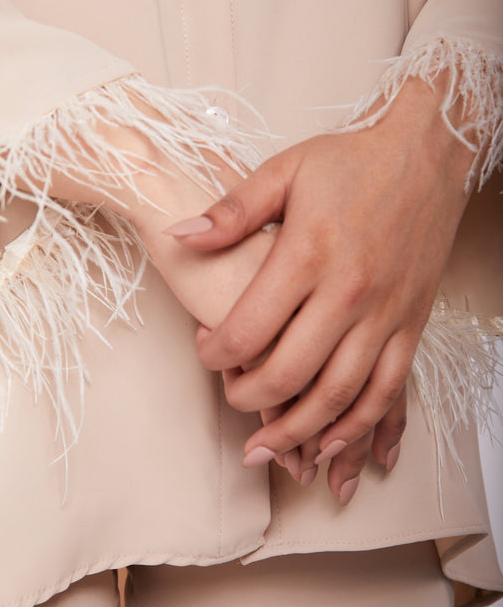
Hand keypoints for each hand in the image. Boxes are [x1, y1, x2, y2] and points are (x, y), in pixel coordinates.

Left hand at [167, 77, 475, 502]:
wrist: (426, 155)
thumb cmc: (350, 161)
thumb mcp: (284, 171)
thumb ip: (231, 211)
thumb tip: (179, 236)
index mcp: (307, 254)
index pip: (248, 329)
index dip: (216, 353)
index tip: (206, 350)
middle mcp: (348, 292)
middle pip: (289, 374)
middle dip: (249, 399)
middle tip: (230, 398)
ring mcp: (385, 314)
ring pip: (339, 396)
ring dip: (299, 433)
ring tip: (268, 451)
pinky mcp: (411, 324)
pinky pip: (388, 390)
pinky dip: (360, 426)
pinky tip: (334, 446)